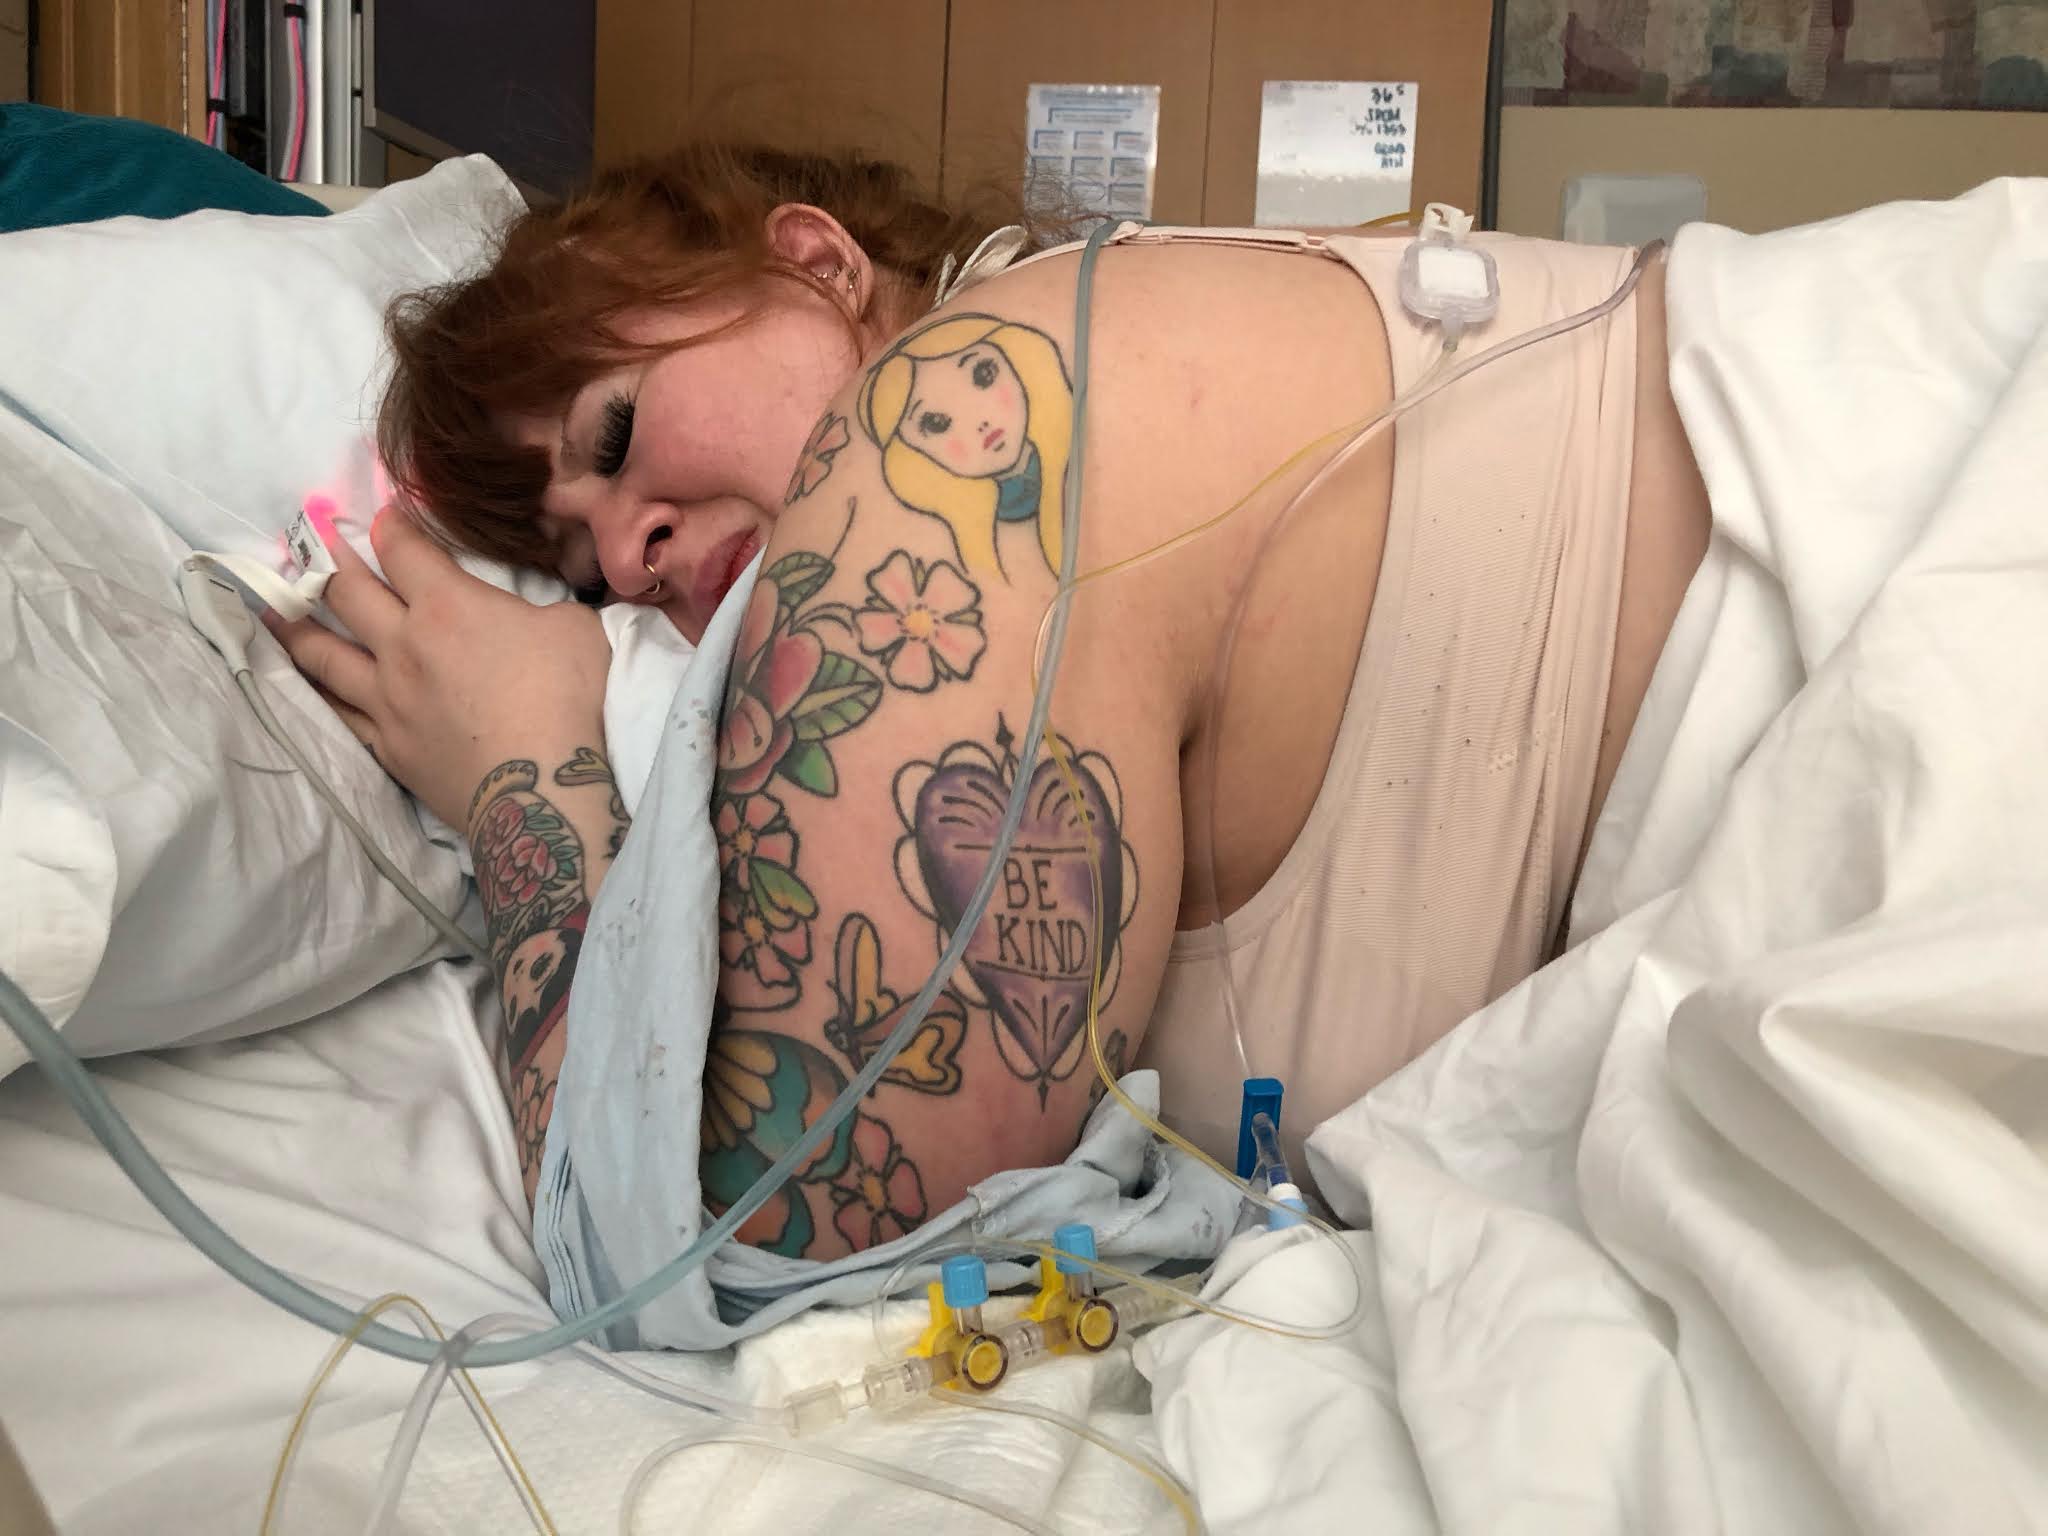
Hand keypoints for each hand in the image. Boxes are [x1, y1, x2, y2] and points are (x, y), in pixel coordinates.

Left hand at [271, 507, 610, 830]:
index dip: (390, 523)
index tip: (381, 512)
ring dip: (296, 624)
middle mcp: (403, 644)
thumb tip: (538, 614)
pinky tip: (304, 683)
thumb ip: (545, 609)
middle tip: (312, 537)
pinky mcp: (387, 745)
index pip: (404, 549)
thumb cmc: (566, 700)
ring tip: (274, 609)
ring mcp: (387, 698)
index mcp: (448, 606)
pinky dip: (316, 691)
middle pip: (348, 591)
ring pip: (323, 653)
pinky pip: (338, 712)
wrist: (541, 790)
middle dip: (330, 556)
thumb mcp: (576, 630)